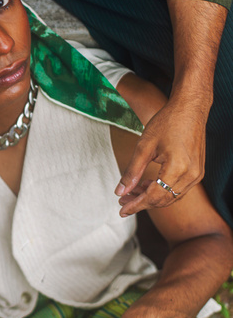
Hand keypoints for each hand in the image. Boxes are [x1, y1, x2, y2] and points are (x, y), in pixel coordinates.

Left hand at [115, 94, 205, 214]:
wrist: (190, 108)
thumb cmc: (167, 122)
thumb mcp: (144, 145)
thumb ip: (132, 171)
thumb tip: (120, 192)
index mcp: (178, 168)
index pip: (153, 196)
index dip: (136, 205)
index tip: (121, 210)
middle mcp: (191, 175)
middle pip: (163, 200)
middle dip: (141, 203)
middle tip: (123, 201)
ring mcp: (197, 174)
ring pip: (171, 197)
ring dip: (151, 198)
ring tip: (132, 192)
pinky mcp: (198, 171)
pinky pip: (178, 189)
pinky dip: (162, 190)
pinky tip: (147, 185)